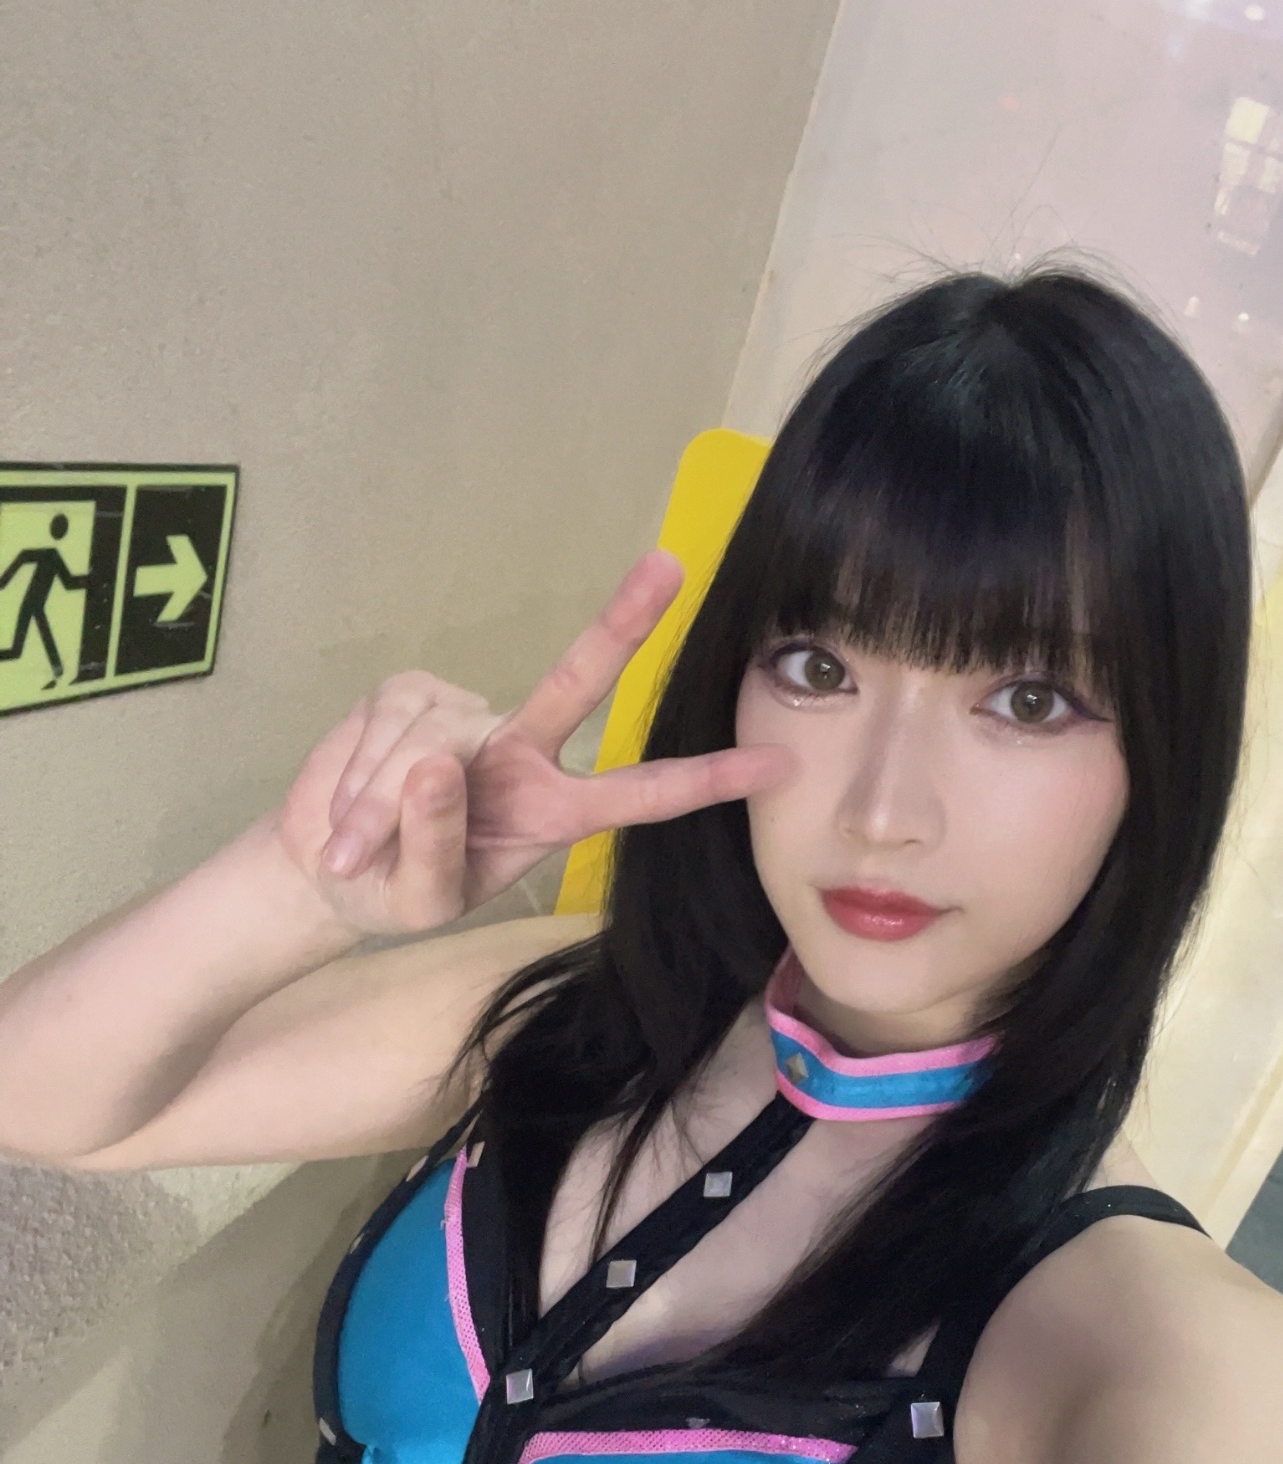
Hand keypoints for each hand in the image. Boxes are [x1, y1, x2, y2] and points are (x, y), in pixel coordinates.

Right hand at [275, 551, 790, 934]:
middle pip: (578, 679)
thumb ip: (437, 845)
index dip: (706, 780)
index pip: (640, 792)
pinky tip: (344, 820)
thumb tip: (437, 766)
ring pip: (434, 747)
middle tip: (670, 565)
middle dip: (622, 624)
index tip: (778, 765)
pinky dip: (357, 785)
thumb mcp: (425, 897)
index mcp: (553, 811)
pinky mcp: (407, 693)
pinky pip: (388, 732)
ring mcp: (465, 716)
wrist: (324, 867)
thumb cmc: (397, 888)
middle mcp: (522, 751)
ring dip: (382, 807)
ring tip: (355, 850)